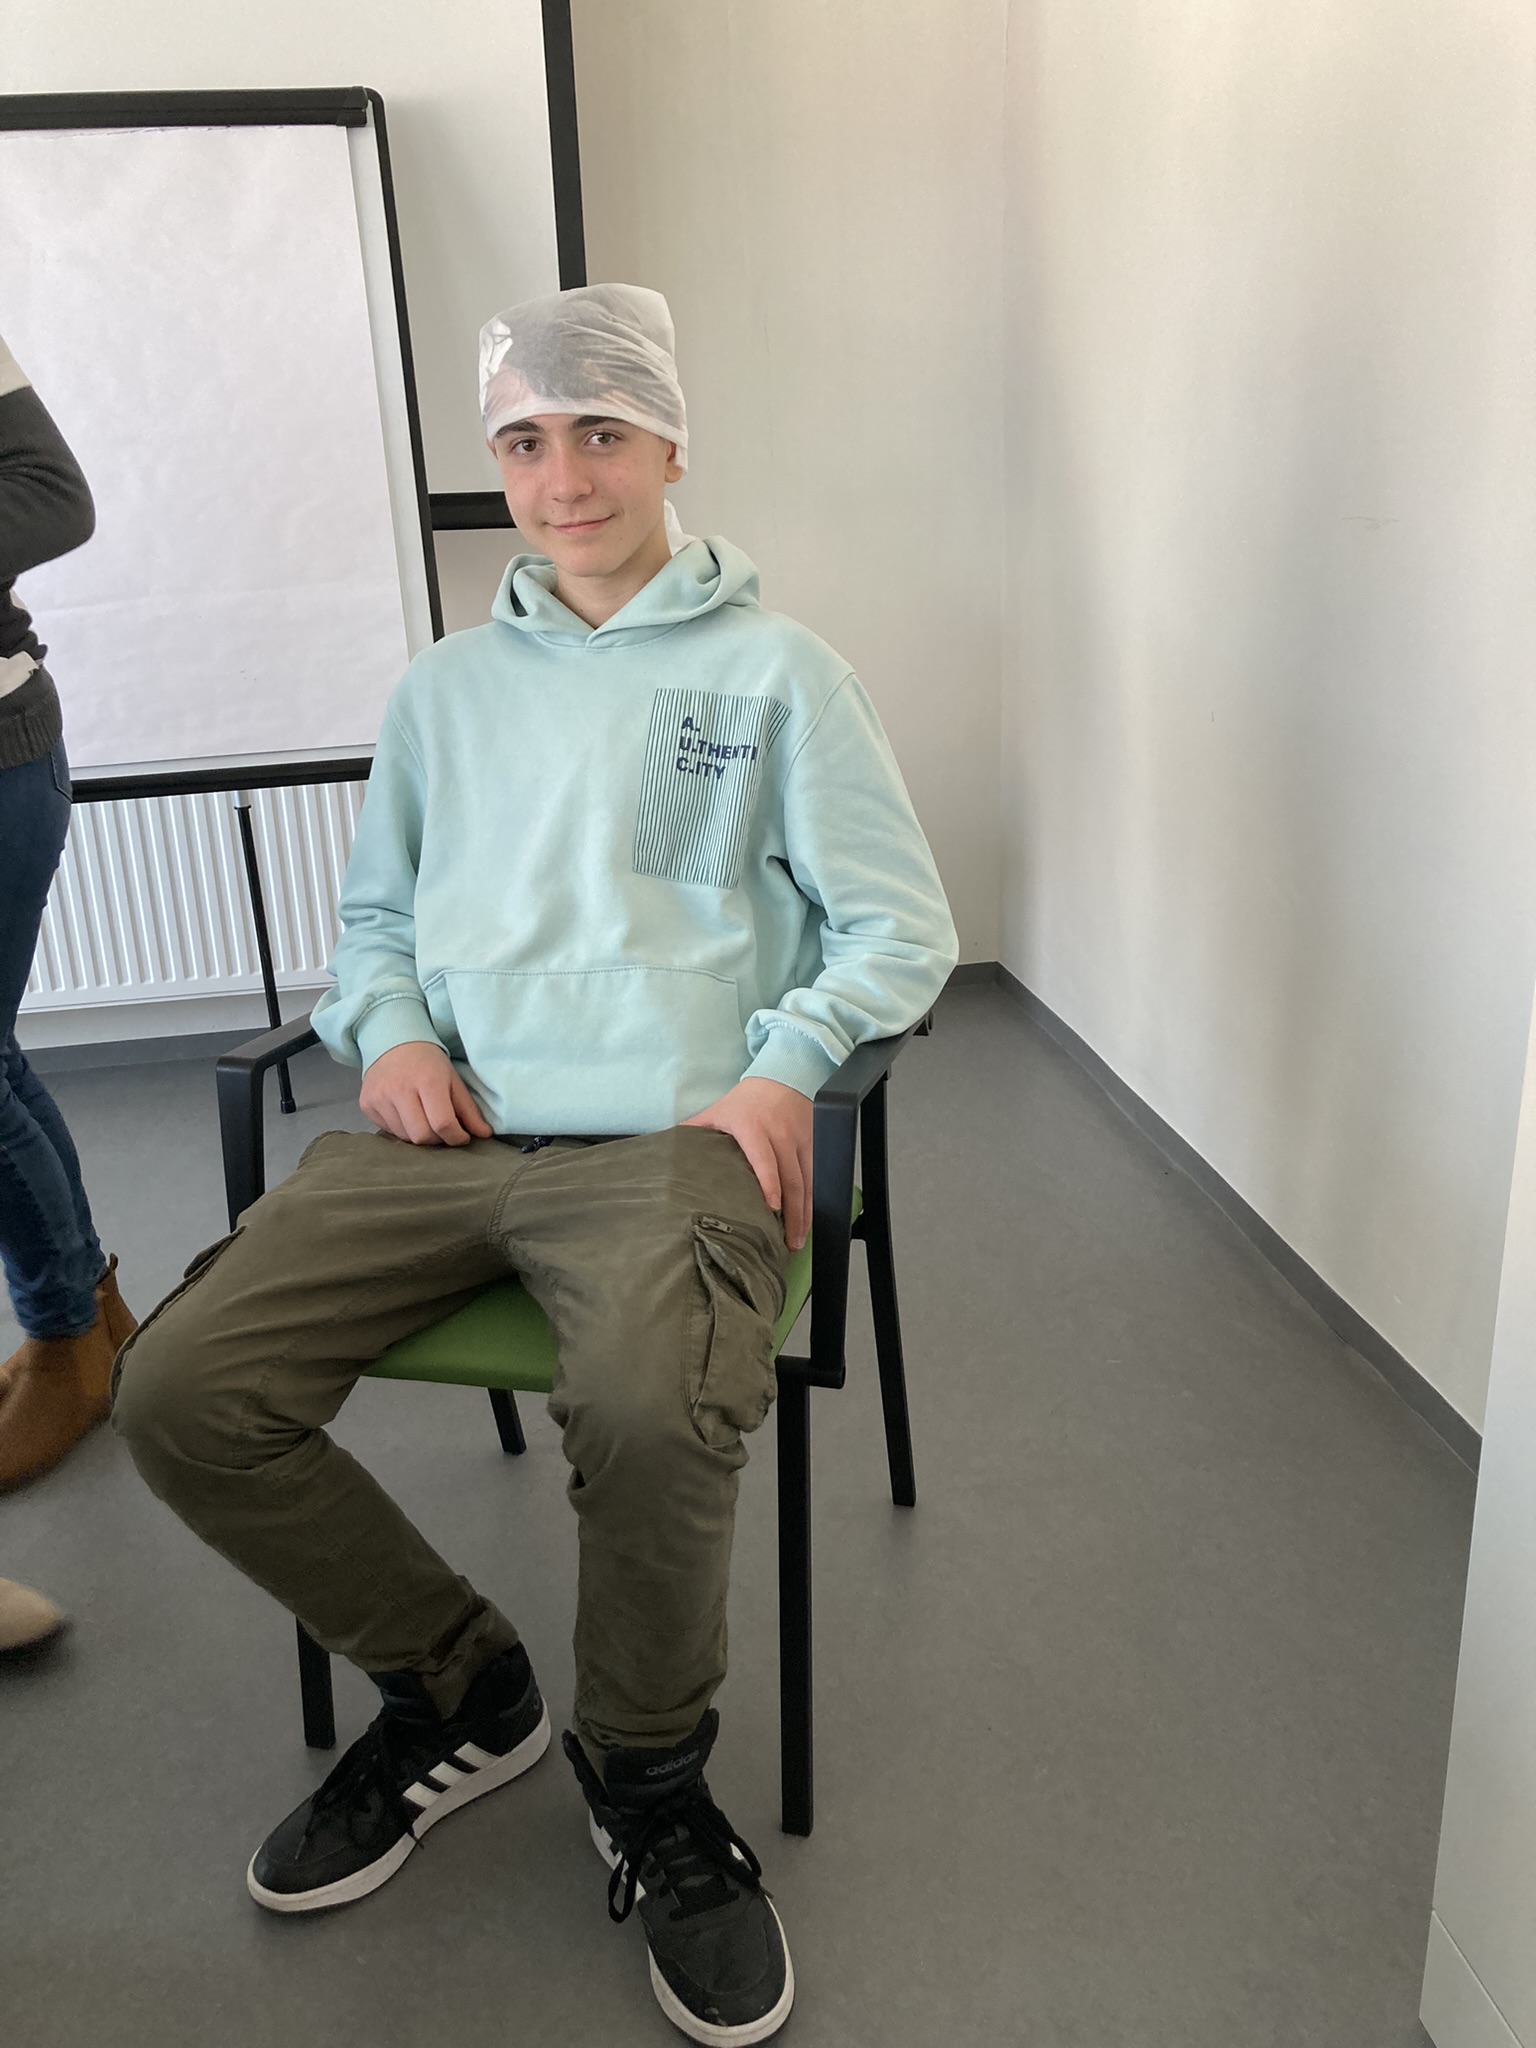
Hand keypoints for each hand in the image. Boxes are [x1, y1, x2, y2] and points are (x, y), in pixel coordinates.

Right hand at [359, 1041, 493, 1146]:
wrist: (392, 1042)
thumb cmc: (428, 1063)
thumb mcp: (453, 1080)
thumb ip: (469, 1110)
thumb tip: (484, 1134)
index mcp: (428, 1081)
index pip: (442, 1123)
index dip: (456, 1137)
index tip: (461, 1137)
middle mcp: (400, 1090)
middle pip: (422, 1136)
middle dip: (437, 1140)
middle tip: (442, 1130)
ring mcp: (380, 1097)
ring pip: (404, 1137)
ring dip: (418, 1135)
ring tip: (424, 1119)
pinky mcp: (366, 1104)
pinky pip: (388, 1130)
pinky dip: (401, 1129)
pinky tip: (406, 1114)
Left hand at [684, 1078, 814, 1248]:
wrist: (784, 1077)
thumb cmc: (746, 1100)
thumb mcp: (718, 1111)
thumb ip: (694, 1129)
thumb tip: (664, 1148)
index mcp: (753, 1128)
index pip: (764, 1158)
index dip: (770, 1183)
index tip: (772, 1207)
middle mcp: (781, 1135)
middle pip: (791, 1178)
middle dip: (792, 1212)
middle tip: (787, 1242)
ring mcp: (801, 1140)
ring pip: (807, 1181)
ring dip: (805, 1212)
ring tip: (798, 1239)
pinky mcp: (814, 1144)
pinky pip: (815, 1176)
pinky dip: (813, 1200)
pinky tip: (807, 1220)